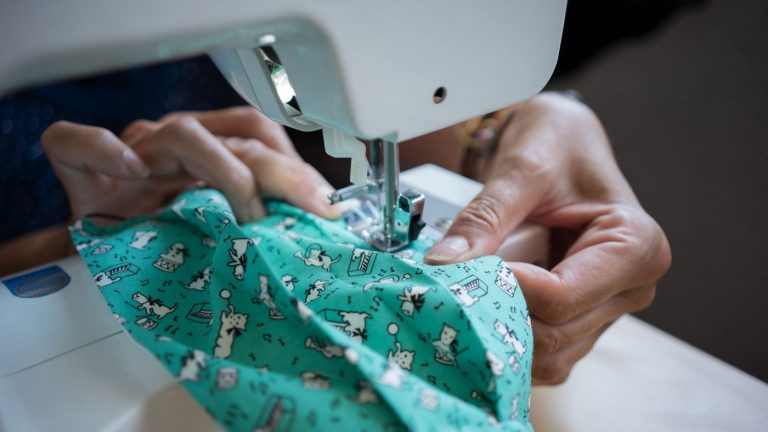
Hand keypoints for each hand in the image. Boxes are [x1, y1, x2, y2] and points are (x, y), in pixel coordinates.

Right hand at [41, 106, 338, 221]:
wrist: (100, 258)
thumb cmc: (165, 242)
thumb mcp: (225, 230)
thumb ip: (260, 219)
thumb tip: (317, 225)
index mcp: (209, 148)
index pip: (258, 133)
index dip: (295, 165)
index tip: (325, 205)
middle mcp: (175, 141)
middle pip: (236, 135)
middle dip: (281, 174)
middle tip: (311, 211)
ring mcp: (131, 149)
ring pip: (181, 133)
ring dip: (225, 172)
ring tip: (245, 216)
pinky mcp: (78, 165)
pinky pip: (78, 142)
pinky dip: (106, 151)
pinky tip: (134, 171)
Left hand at [425, 92, 670, 383]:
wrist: (562, 140)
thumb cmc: (557, 145)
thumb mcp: (521, 171)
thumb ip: (483, 219)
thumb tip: (442, 264)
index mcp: (636, 247)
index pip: (563, 296)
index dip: (505, 291)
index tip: (460, 274)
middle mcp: (630, 287)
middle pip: (554, 333)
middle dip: (497, 312)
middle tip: (450, 286)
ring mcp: (606, 310)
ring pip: (547, 353)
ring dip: (499, 331)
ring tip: (467, 293)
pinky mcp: (580, 319)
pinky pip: (542, 351)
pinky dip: (505, 337)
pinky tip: (481, 305)